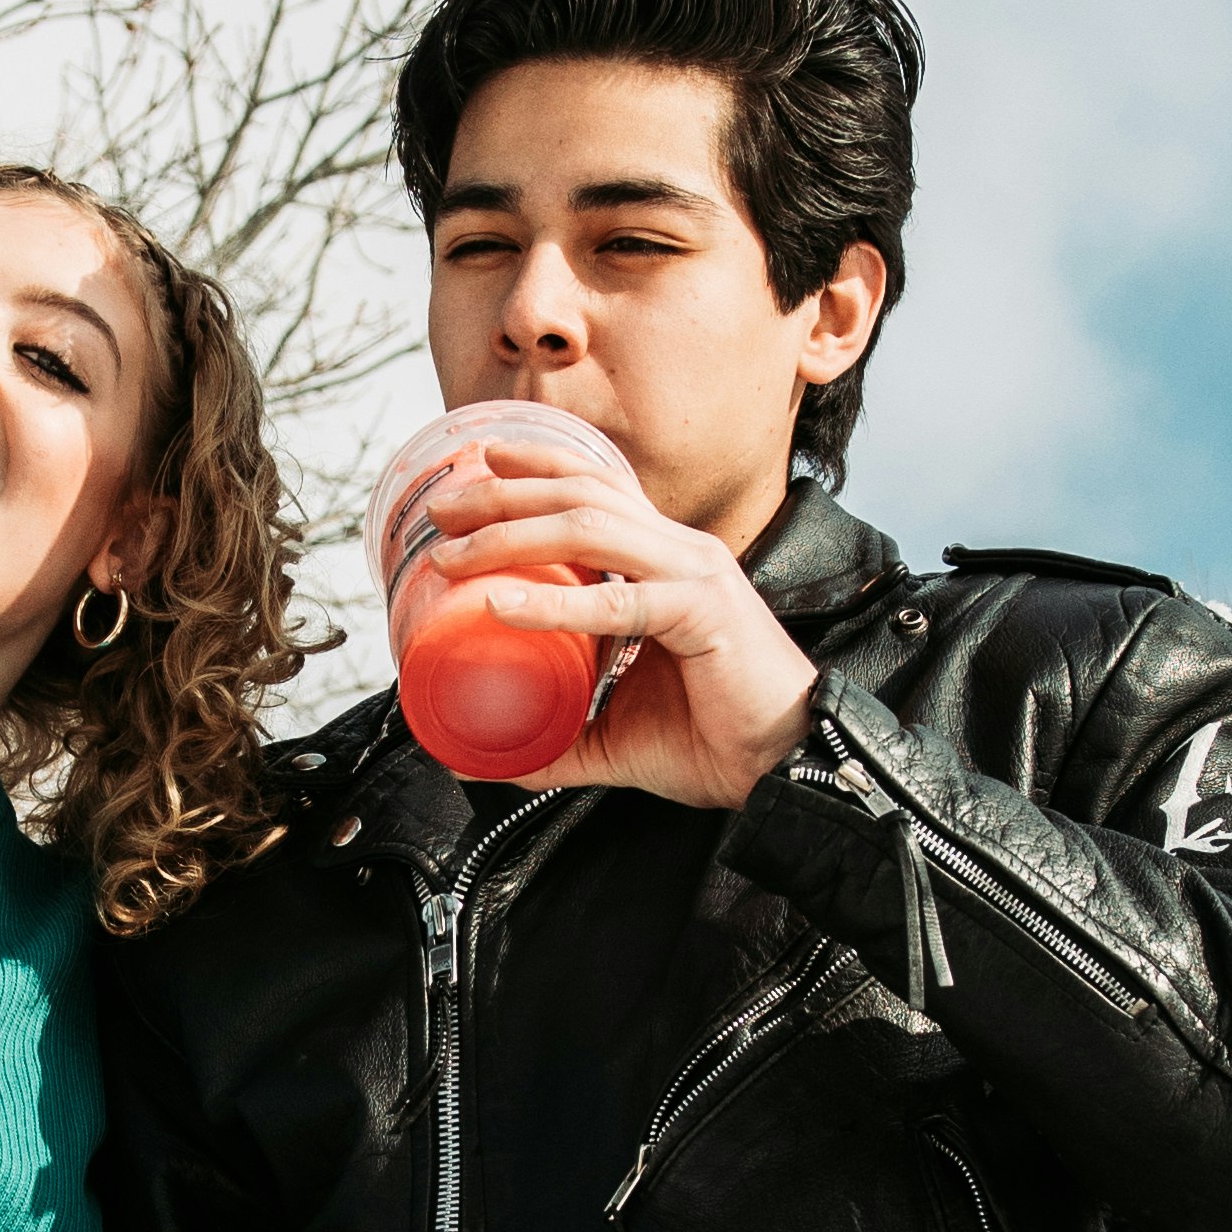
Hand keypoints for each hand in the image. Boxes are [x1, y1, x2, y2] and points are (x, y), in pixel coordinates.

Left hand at [391, 429, 820, 807]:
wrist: (789, 768)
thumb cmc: (715, 741)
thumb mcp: (614, 733)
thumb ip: (553, 738)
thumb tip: (482, 758)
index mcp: (665, 560)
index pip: (598, 485)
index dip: (537, 466)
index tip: (477, 464)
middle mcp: (680, 551)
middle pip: (581, 491)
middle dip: (503, 491)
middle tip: (442, 510)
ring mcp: (695, 575)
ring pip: (591, 526)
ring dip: (512, 532)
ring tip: (453, 554)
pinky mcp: (704, 614)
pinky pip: (619, 602)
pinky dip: (555, 602)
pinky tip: (503, 604)